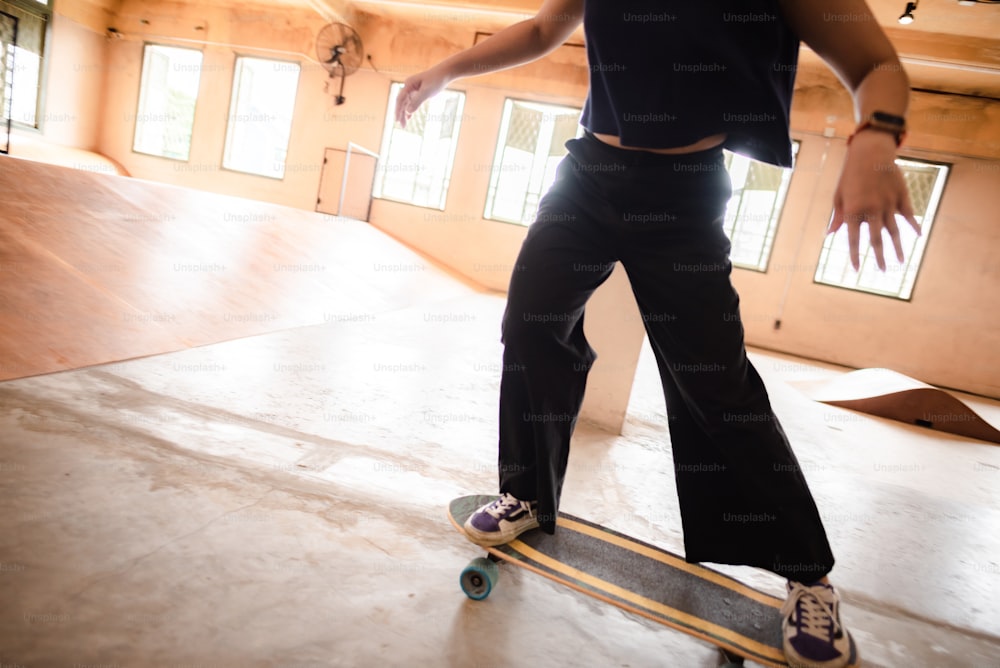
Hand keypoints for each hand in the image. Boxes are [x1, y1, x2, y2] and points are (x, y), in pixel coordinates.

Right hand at [394, 66, 449, 128]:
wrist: (445, 73)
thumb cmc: (436, 80)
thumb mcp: (427, 91)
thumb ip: (417, 101)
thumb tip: (407, 111)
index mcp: (408, 84)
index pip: (400, 99)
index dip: (397, 110)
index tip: (397, 120)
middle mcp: (409, 86)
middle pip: (402, 102)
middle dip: (401, 114)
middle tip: (401, 126)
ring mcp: (413, 89)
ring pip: (407, 103)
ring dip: (405, 114)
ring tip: (404, 125)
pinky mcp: (419, 91)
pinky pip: (412, 102)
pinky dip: (410, 110)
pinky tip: (409, 117)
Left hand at [829, 131, 919, 271]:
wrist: (871, 153)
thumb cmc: (850, 175)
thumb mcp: (839, 195)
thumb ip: (837, 217)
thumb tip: (829, 234)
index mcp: (854, 211)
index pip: (854, 240)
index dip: (854, 256)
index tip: (856, 270)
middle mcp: (872, 210)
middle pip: (876, 240)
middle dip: (879, 257)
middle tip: (881, 272)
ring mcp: (889, 204)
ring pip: (895, 231)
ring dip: (898, 248)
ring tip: (901, 262)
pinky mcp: (901, 196)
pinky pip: (908, 215)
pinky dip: (914, 225)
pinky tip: (918, 236)